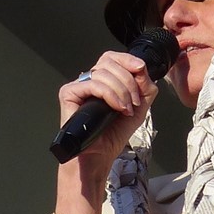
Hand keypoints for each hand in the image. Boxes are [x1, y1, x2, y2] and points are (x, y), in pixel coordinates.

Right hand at [52, 51, 158, 213]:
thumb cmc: (113, 134)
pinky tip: (117, 109)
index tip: (141, 70)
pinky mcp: (68, 93)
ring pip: (103, 73)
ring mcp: (78, 86)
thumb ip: (145, 87)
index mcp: (103, 80)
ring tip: (126, 110)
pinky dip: (110, 95)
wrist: (99, 155)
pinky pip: (93, 84)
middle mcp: (89, 80)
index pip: (113, 57)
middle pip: (109, 61)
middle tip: (134, 102)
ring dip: (122, 91)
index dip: (128, 60)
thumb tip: (142, 69)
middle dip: (129, 80)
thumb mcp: (138, 108)